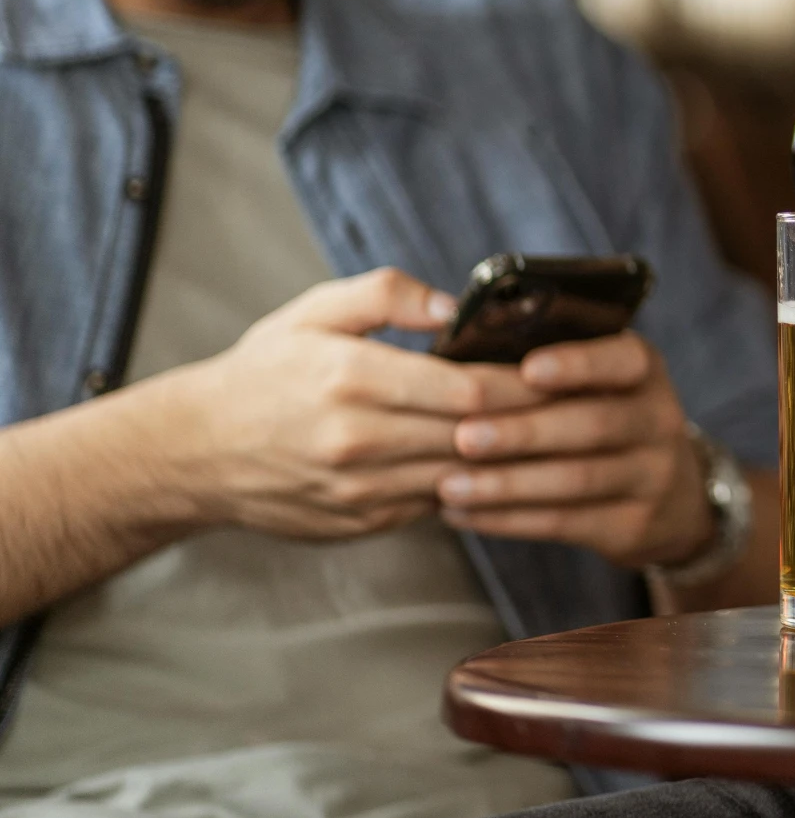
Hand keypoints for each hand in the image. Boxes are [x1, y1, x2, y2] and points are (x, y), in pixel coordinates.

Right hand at [158, 268, 536, 539]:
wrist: (193, 451)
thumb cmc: (264, 372)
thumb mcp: (314, 311)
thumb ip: (388, 295)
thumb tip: (457, 307)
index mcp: (352, 377)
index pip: (469, 389)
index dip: (525, 384)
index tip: (561, 371)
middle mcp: (357, 439)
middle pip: (476, 436)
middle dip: (532, 421)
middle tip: (578, 404)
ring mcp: (358, 489)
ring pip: (462, 477)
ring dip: (508, 460)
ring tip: (553, 436)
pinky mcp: (359, 523)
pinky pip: (433, 505)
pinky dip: (467, 486)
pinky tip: (495, 466)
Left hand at [434, 332, 716, 569]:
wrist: (669, 495)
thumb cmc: (603, 416)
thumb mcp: (598, 379)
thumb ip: (541, 359)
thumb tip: (451, 342)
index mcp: (643, 370)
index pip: (622, 361)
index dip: (577, 365)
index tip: (528, 370)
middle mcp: (658, 419)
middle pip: (593, 424)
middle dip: (523, 432)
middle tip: (464, 436)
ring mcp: (652, 475)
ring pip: (576, 479)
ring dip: (506, 484)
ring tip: (448, 486)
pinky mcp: (633, 525)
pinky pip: (565, 522)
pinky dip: (509, 519)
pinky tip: (464, 514)